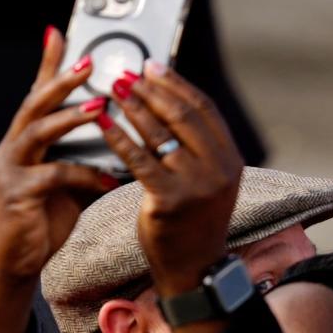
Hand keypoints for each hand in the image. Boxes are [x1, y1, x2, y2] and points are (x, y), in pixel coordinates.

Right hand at [0, 28, 112, 285]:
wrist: (15, 260)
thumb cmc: (42, 219)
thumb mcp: (72, 185)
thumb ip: (90, 161)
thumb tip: (125, 147)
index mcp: (28, 141)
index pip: (38, 95)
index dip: (48, 65)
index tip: (60, 34)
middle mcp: (14, 147)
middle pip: (35, 103)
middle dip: (60, 81)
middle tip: (87, 63)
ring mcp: (12, 169)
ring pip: (37, 132)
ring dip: (69, 118)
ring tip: (99, 108)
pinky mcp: (17, 194)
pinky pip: (53, 175)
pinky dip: (83, 174)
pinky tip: (108, 177)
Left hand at [96, 61, 242, 296]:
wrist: (193, 266)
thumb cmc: (193, 221)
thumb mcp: (207, 181)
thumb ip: (197, 147)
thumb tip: (168, 101)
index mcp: (230, 160)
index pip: (204, 109)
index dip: (176, 83)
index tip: (151, 66)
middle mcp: (219, 169)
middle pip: (182, 115)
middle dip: (151, 90)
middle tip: (124, 74)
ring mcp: (196, 185)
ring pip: (160, 134)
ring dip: (133, 107)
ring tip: (112, 90)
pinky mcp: (170, 199)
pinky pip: (139, 159)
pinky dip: (118, 136)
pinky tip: (102, 123)